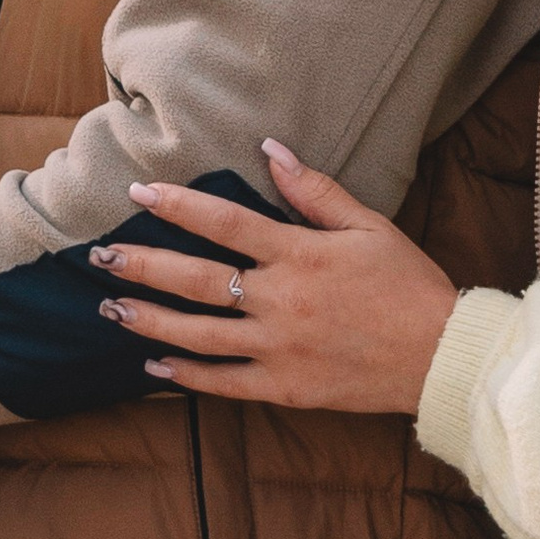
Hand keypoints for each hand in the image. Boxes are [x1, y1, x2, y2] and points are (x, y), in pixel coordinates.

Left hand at [91, 140, 459, 415]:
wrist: (440, 356)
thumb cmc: (407, 284)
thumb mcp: (368, 226)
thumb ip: (315, 190)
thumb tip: (270, 150)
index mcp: (300, 255)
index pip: (225, 222)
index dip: (177, 205)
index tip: (138, 193)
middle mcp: (281, 301)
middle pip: (196, 279)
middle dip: (142, 266)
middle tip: (99, 257)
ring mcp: (278, 348)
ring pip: (197, 335)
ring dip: (148, 320)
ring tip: (110, 308)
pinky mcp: (285, 387)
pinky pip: (223, 383)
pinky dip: (185, 375)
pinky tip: (154, 363)